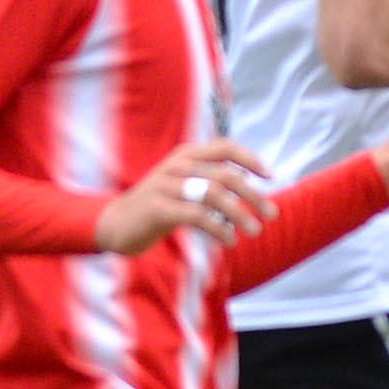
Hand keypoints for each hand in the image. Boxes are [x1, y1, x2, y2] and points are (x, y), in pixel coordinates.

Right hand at [95, 140, 272, 254]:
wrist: (116, 224)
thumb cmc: (158, 206)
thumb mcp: (185, 186)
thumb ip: (211, 180)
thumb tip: (247, 180)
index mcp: (186, 155)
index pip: (225, 147)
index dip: (250, 159)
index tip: (270, 176)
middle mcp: (177, 165)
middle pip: (225, 175)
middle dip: (253, 195)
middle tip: (272, 214)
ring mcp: (165, 185)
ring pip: (214, 195)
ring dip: (240, 214)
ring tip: (255, 231)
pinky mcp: (158, 208)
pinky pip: (197, 216)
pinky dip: (218, 228)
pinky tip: (229, 241)